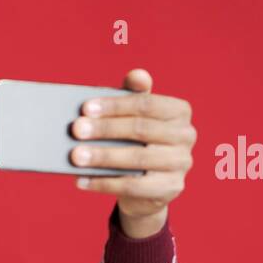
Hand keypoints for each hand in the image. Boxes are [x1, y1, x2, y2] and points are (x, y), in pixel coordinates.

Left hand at [69, 68, 193, 236]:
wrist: (147, 187)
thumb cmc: (136, 140)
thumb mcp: (133, 116)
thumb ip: (133, 94)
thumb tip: (137, 74)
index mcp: (179, 111)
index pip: (147, 104)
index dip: (115, 105)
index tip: (86, 108)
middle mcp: (186, 135)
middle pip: (142, 129)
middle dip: (105, 129)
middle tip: (76, 130)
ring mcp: (181, 163)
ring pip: (138, 159)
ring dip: (103, 157)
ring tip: (76, 156)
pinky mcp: (170, 188)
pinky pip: (133, 186)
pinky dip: (104, 183)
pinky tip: (81, 180)